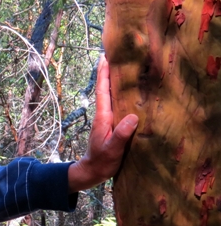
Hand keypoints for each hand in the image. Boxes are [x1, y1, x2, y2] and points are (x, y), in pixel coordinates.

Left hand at [68, 56, 137, 192]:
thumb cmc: (102, 161)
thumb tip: (132, 117)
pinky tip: (128, 92)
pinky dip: (119, 94)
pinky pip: (115, 105)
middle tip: (115, 54)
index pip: (103, 91)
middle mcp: (103, 115)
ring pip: (110, 96)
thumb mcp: (113, 149)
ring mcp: (106, 119)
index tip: (106, 57)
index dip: (104, 74)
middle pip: (105, 89)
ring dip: (114, 81)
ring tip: (123, 67)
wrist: (93, 171)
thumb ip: (121, 134)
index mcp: (103, 117)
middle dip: (109, 72)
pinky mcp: (111, 125)